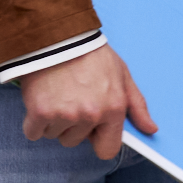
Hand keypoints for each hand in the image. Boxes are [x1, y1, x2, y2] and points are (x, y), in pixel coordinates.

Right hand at [18, 44, 156, 159]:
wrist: (53, 33)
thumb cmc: (89, 52)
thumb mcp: (121, 73)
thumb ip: (137, 104)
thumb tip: (150, 129)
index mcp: (113, 109)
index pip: (106, 149)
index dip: (96, 140)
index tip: (89, 129)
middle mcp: (90, 115)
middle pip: (74, 141)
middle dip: (70, 126)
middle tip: (66, 101)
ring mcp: (64, 114)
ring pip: (54, 135)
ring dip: (51, 122)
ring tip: (51, 97)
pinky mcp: (39, 111)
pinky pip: (32, 132)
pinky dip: (32, 124)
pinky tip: (36, 107)